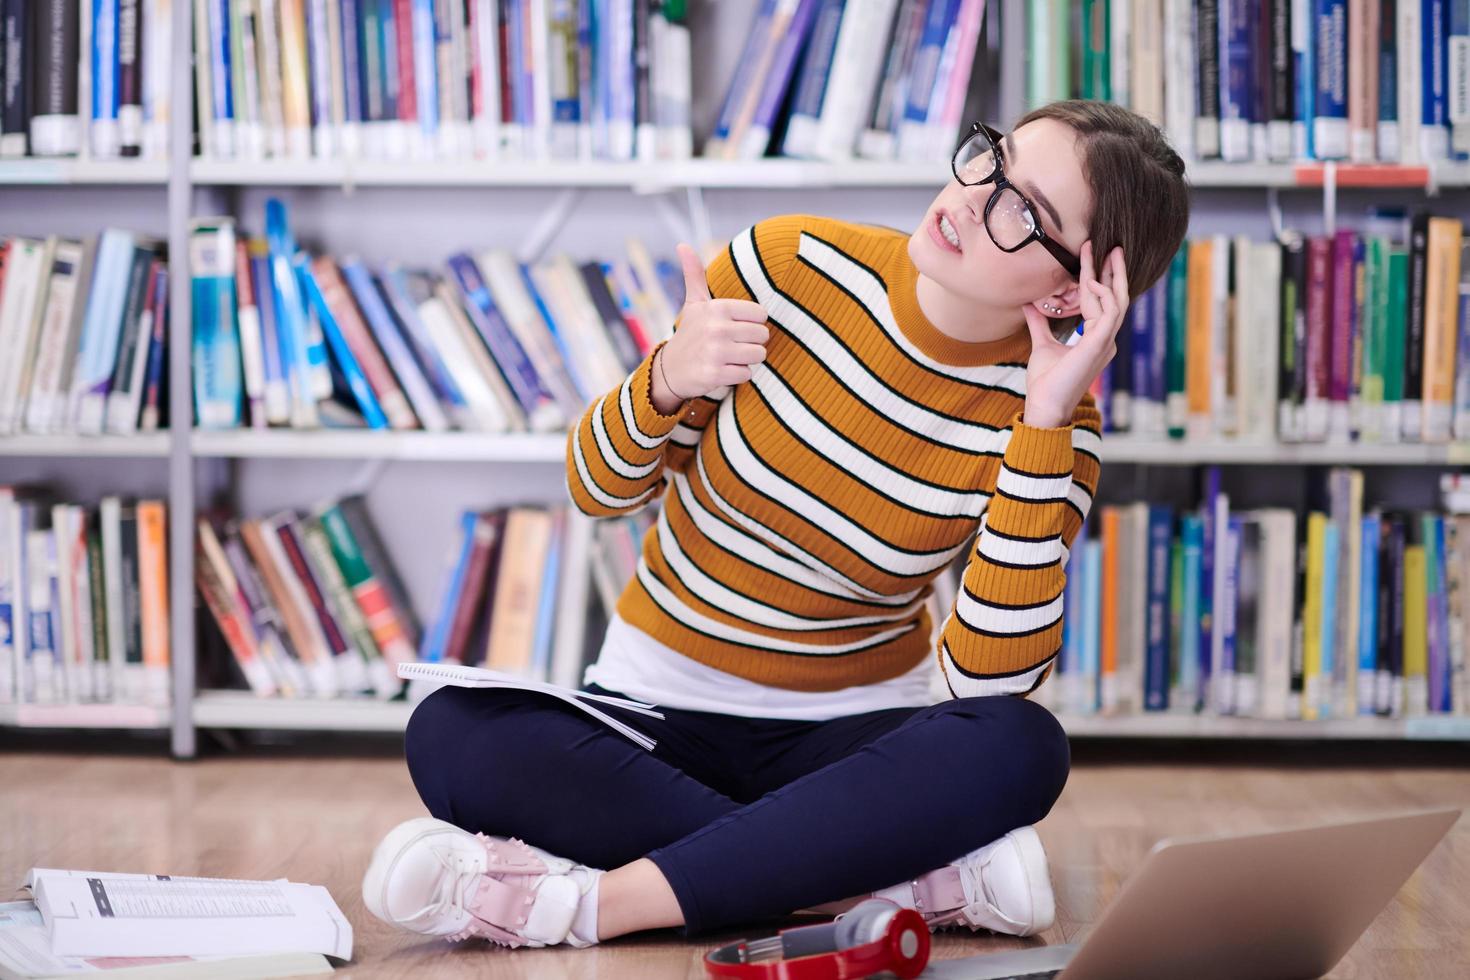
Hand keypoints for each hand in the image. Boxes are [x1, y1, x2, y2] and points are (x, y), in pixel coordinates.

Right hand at [650, 243, 770, 413]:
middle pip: (763, 335)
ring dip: (747, 358)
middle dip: (751, 342)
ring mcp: (716, 352)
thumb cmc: (690, 333)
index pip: (761, 314)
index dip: (752, 323)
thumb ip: (694, 274)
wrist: (670, 369)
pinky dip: (738, 374)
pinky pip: (747, 373)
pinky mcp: (715, 375)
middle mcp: (717, 328)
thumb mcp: (694, 303)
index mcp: (718, 307)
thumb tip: (682, 245)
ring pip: (758, 355)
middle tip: (732, 343)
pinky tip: (723, 370)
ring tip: (729, 356)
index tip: (735, 326)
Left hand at [1019, 241, 1128, 427]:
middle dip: (1114, 271)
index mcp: (1095, 339)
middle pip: (1116, 298)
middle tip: (1112, 245)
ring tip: (1104, 252)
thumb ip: (1040, 324)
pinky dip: (1103, 296)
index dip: (1097, 277)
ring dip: (1111, 276)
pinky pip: (1109, 314)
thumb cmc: (1045, 382)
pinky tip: (1092, 281)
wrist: (1044, 405)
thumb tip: (1029, 303)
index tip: (1091, 254)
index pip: (1100, 302)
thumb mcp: (1042, 345)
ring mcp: (1105, 342)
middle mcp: (1105, 339)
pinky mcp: (1099, 345)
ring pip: (1117, 301)